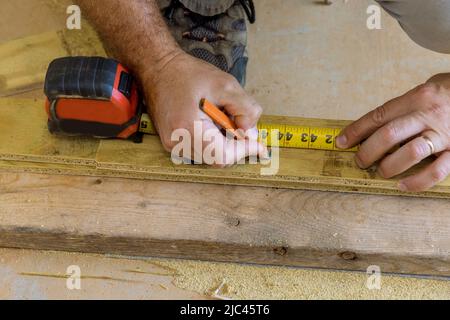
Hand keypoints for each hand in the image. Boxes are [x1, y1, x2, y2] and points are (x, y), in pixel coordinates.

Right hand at [141, 51, 267, 166]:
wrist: (157, 68)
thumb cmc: (188, 74)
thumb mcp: (226, 84)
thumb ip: (245, 109)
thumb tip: (251, 133)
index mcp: (188, 128)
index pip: (222, 156)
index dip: (243, 152)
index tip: (259, 147)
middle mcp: (177, 142)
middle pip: (217, 158)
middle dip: (234, 145)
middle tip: (241, 125)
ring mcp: (172, 144)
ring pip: (209, 156)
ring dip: (223, 143)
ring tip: (221, 117)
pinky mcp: (171, 143)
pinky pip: (200, 150)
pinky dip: (212, 141)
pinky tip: (210, 121)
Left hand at [336, 74, 449, 191]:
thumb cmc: (446, 95)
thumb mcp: (422, 92)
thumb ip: (399, 109)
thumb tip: (367, 128)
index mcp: (416, 98)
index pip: (379, 116)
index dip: (356, 131)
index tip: (341, 142)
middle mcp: (429, 115)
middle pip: (390, 134)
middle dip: (368, 151)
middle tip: (360, 161)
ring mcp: (444, 134)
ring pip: (411, 152)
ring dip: (390, 166)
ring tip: (381, 171)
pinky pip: (437, 171)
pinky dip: (417, 182)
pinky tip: (402, 185)